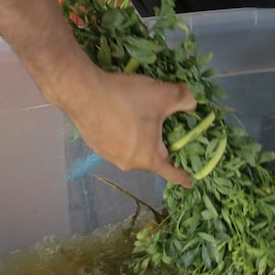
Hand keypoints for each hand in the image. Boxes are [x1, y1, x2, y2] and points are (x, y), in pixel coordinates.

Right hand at [47, 65, 196, 186]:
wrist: (82, 91)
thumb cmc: (126, 99)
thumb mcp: (163, 95)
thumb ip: (184, 99)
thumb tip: (192, 102)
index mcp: (147, 157)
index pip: (171, 173)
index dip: (183, 177)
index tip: (190, 182)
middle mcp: (128, 163)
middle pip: (152, 157)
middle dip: (161, 146)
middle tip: (167, 127)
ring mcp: (109, 156)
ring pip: (133, 149)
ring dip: (141, 138)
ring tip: (141, 116)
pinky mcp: (95, 145)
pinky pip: (117, 143)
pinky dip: (124, 134)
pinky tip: (122, 115)